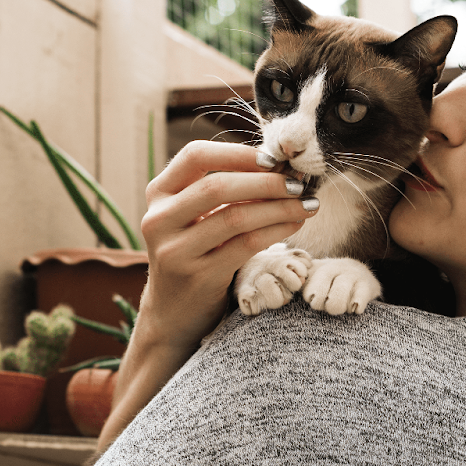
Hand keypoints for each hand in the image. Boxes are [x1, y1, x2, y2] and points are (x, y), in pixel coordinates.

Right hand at [124, 141, 316, 384]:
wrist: (172, 312)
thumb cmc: (195, 252)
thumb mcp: (194, 216)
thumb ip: (223, 190)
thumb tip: (280, 165)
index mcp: (158, 193)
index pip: (195, 156)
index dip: (238, 153)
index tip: (274, 159)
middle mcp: (158, 219)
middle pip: (218, 187)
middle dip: (266, 182)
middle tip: (299, 183)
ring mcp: (175, 251)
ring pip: (236, 217)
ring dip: (279, 207)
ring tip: (306, 204)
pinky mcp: (199, 277)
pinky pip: (246, 245)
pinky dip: (276, 230)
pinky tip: (295, 224)